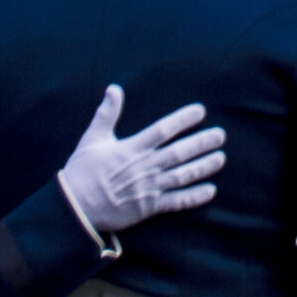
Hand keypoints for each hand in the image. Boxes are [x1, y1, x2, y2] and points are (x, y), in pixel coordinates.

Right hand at [56, 85, 224, 235]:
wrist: (75, 208)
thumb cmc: (82, 172)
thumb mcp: (92, 138)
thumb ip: (106, 113)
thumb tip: (114, 88)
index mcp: (132, 148)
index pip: (162, 130)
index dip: (182, 120)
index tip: (200, 111)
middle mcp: (144, 167)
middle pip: (179, 153)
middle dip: (201, 143)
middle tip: (220, 135)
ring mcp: (149, 189)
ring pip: (182, 176)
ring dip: (203, 167)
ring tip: (220, 158)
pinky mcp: (149, 207)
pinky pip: (176, 202)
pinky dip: (194, 197)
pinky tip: (210, 191)